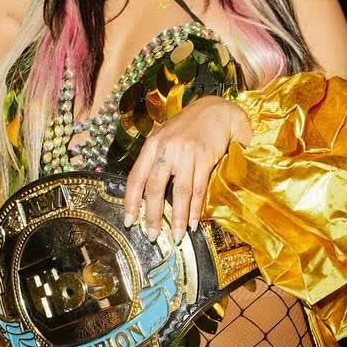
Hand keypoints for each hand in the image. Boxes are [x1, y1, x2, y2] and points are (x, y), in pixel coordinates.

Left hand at [121, 97, 250, 242]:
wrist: (217, 111)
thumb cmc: (188, 127)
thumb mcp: (164, 137)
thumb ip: (154, 160)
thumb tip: (144, 191)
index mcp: (152, 145)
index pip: (136, 178)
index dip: (131, 202)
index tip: (129, 221)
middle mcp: (167, 149)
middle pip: (155, 188)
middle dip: (152, 216)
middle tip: (151, 235)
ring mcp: (186, 153)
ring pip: (179, 192)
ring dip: (177, 217)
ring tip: (175, 235)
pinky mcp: (205, 158)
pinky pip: (198, 189)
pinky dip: (194, 209)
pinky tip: (191, 223)